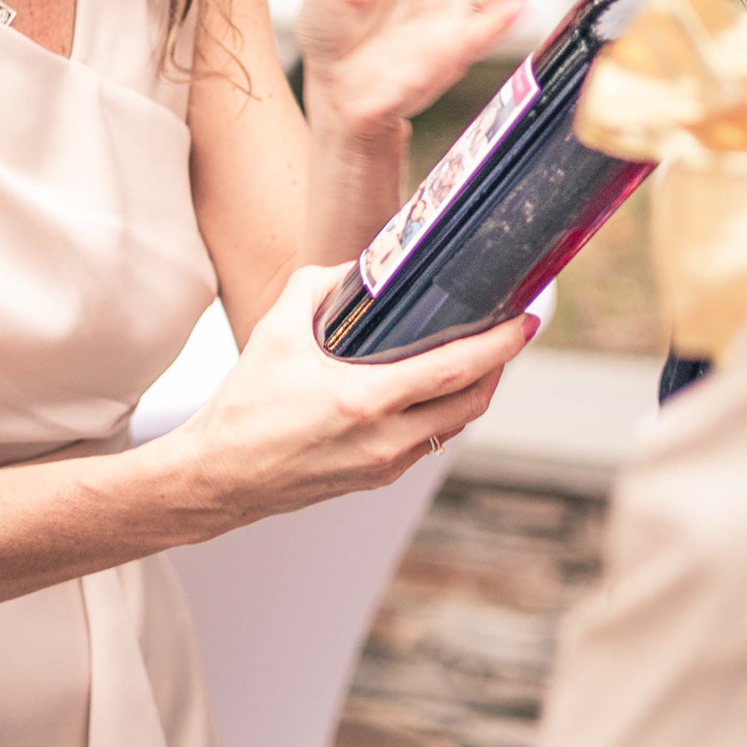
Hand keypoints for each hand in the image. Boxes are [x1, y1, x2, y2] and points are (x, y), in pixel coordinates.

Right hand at [174, 266, 534, 530]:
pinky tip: (430, 389)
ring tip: (473, 357)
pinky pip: (427, 441)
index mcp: (366, 401)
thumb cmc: (245, 407)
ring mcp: (386, 464)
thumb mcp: (275, 331)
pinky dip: (439, 412)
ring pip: (453, 424)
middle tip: (505, 333)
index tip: (525, 321)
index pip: (456, 369)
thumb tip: (357, 268)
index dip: (500, 344)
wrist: (221, 476)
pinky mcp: (377, 478)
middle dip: (497, 366)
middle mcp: (386, 439)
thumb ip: (319, 286)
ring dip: (471, 391)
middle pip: (472, 402)